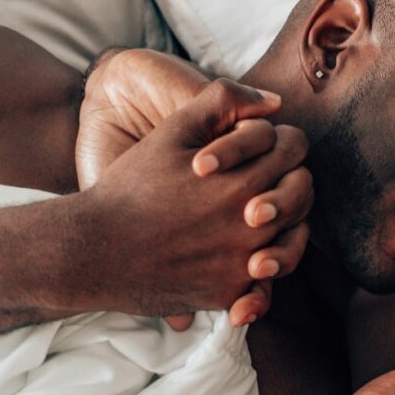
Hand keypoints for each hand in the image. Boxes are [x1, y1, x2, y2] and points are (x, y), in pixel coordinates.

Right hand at [75, 49, 312, 326]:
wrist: (92, 249)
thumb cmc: (131, 187)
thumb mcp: (173, 130)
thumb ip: (224, 102)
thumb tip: (274, 102)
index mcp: (247, 177)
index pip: (294, 150)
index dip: (279, 143)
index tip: (261, 150)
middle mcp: (254, 222)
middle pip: (302, 194)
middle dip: (289, 182)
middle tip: (263, 184)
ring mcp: (244, 261)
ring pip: (292, 242)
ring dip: (284, 228)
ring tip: (257, 221)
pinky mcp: (229, 293)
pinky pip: (265, 286)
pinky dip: (261, 275)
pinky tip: (245, 263)